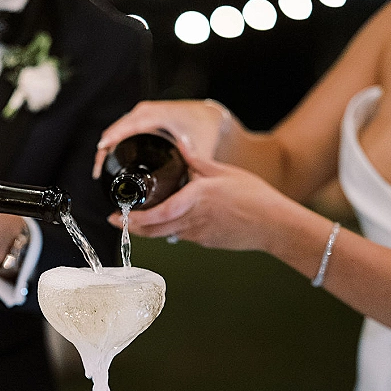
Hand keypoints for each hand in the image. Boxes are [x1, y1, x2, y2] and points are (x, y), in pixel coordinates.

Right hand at [93, 99, 232, 177]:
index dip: (113, 138)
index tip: (102, 150)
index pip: (129, 125)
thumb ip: (196, 166)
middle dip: (104, 150)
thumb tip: (191, 190)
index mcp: (157, 115)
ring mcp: (141, 115)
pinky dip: (113, 144)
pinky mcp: (140, 120)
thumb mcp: (200, 147)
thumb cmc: (204, 128)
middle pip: (115, 129)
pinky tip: (110, 161)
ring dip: (106, 148)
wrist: (207, 116)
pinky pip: (120, 131)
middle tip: (98, 173)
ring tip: (101, 171)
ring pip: (115, 131)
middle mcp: (145, 112)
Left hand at [106, 152, 286, 251]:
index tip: (117, 214)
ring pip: (165, 235)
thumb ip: (196, 162)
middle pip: (152, 231)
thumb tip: (180, 148)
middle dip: (131, 227)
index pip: (156, 215)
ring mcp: (198, 235)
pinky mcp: (205, 242)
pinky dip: (170, 229)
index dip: (132, 219)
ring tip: (137, 220)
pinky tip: (171, 220)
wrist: (273, 225)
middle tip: (117, 220)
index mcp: (195, 199)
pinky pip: (181, 236)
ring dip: (149, 229)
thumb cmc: (253, 197)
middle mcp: (192, 220)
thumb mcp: (223, 172)